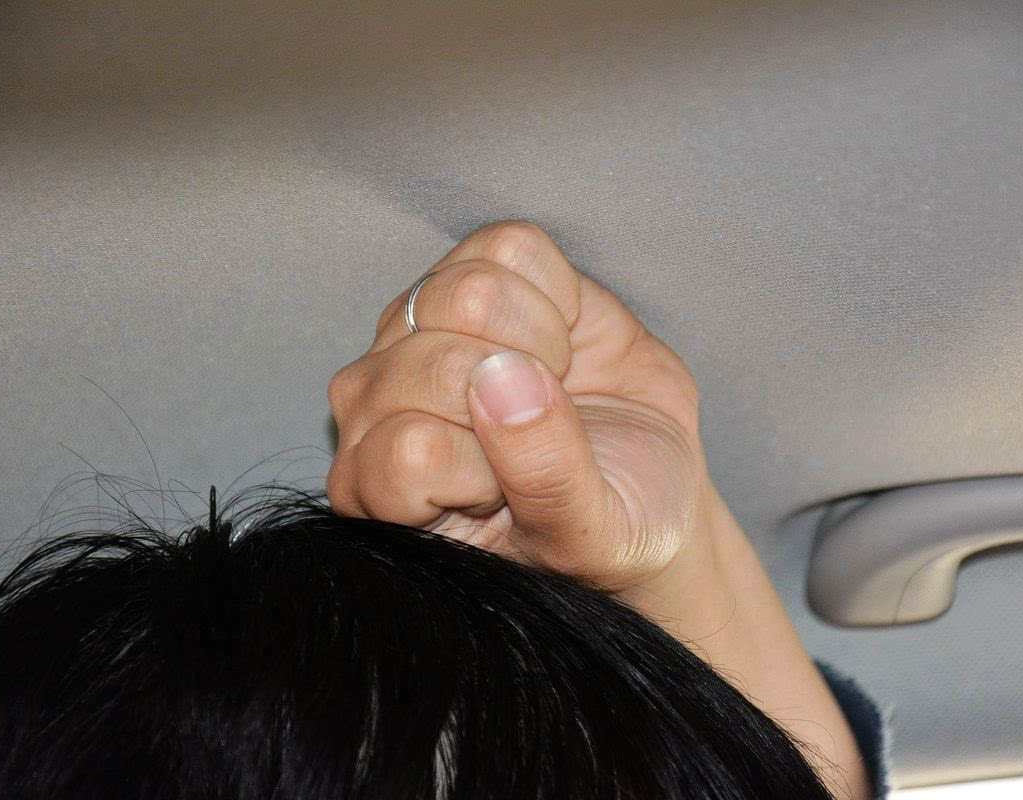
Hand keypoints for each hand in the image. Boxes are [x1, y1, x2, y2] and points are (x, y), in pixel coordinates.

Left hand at [326, 220, 714, 590]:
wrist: (647, 486)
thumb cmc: (603, 531)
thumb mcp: (588, 537)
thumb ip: (543, 475)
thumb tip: (502, 378)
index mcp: (377, 489)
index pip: (411, 451)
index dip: (488, 468)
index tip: (517, 493)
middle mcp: (375, 403)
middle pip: (435, 363)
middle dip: (519, 399)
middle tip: (546, 433)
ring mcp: (415, 329)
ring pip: (464, 291)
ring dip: (539, 340)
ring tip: (553, 384)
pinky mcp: (471, 271)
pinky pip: (509, 246)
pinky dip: (559, 292)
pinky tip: (561, 342)